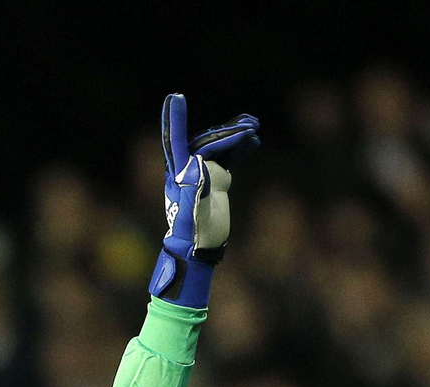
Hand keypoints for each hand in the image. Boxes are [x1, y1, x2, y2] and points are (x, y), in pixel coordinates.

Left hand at [149, 94, 259, 307]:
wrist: (201, 247)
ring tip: (254, 125)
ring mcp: (202, 173)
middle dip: (228, 132)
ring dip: (235, 135)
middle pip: (207, 142)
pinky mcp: (215, 179)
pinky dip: (240, 148)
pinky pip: (227, 158)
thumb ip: (193, 192)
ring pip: (218, 147)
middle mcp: (188, 169)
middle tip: (250, 125)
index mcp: (179, 175)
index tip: (176, 97)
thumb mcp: (192, 217)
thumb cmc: (194, 236)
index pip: (176, 142)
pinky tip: (254, 140)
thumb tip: (197, 164)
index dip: (175, 120)